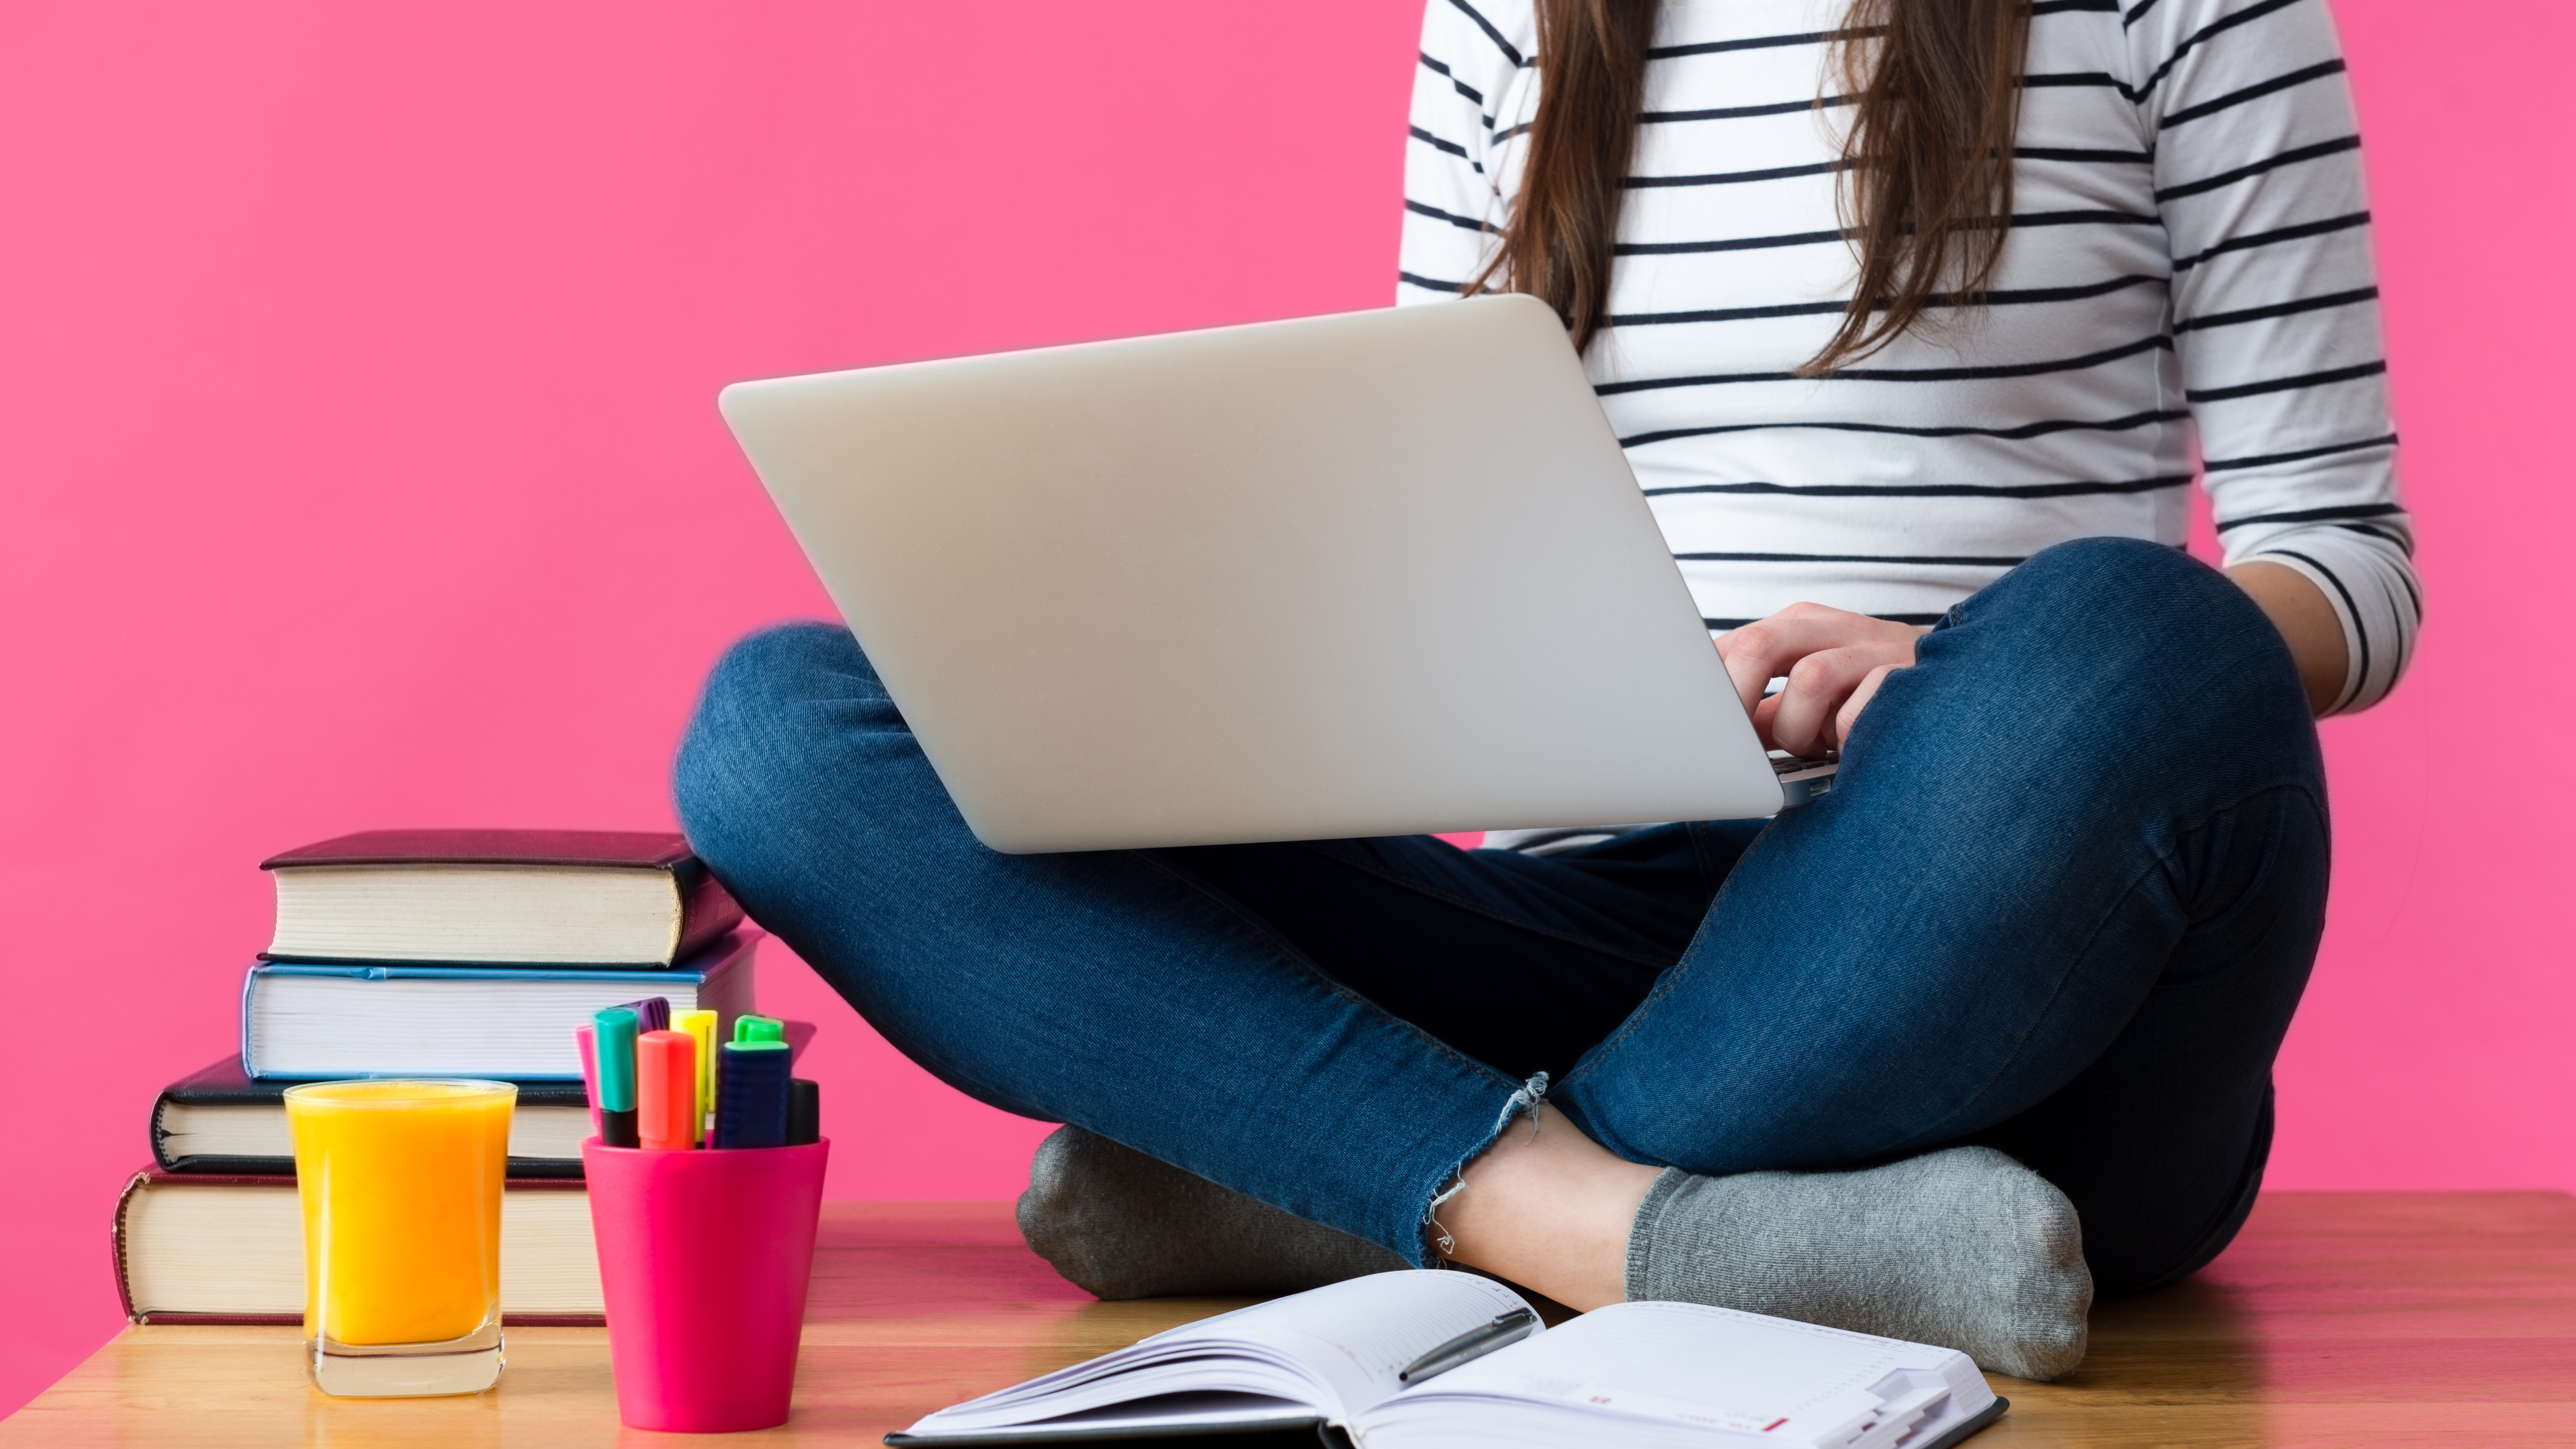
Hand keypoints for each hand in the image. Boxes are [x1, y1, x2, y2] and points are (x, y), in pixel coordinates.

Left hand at [1715, 602, 1926, 756]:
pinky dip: (1845, 739)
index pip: (1731, 643)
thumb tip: (1709, 737)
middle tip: (1737, 748)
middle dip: (1738, 704)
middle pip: (1758, 645)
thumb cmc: (1872, 698)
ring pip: (1807, 680)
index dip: (1706, 688)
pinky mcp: (1910, 676)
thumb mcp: (1811, 697)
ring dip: (1800, 729)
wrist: (1966, 689)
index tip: (1697, 729)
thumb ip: (1763, 710)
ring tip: (1816, 747)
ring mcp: (1874, 647)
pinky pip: (1857, 712)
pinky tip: (1854, 747)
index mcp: (1799, 625)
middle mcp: (1832, 627)